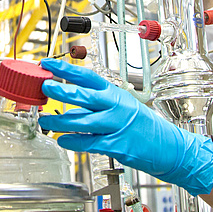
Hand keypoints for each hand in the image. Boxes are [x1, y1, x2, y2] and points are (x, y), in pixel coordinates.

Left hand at [38, 59, 212, 195]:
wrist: (168, 146)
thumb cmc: (144, 126)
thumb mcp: (123, 106)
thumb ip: (98, 105)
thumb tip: (71, 105)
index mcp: (116, 93)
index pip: (88, 76)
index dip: (66, 69)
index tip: (48, 65)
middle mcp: (116, 106)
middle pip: (84, 96)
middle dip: (62, 91)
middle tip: (44, 88)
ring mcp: (117, 126)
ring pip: (82, 122)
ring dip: (60, 122)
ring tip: (45, 122)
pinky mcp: (117, 145)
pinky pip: (89, 143)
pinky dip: (74, 142)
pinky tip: (63, 140)